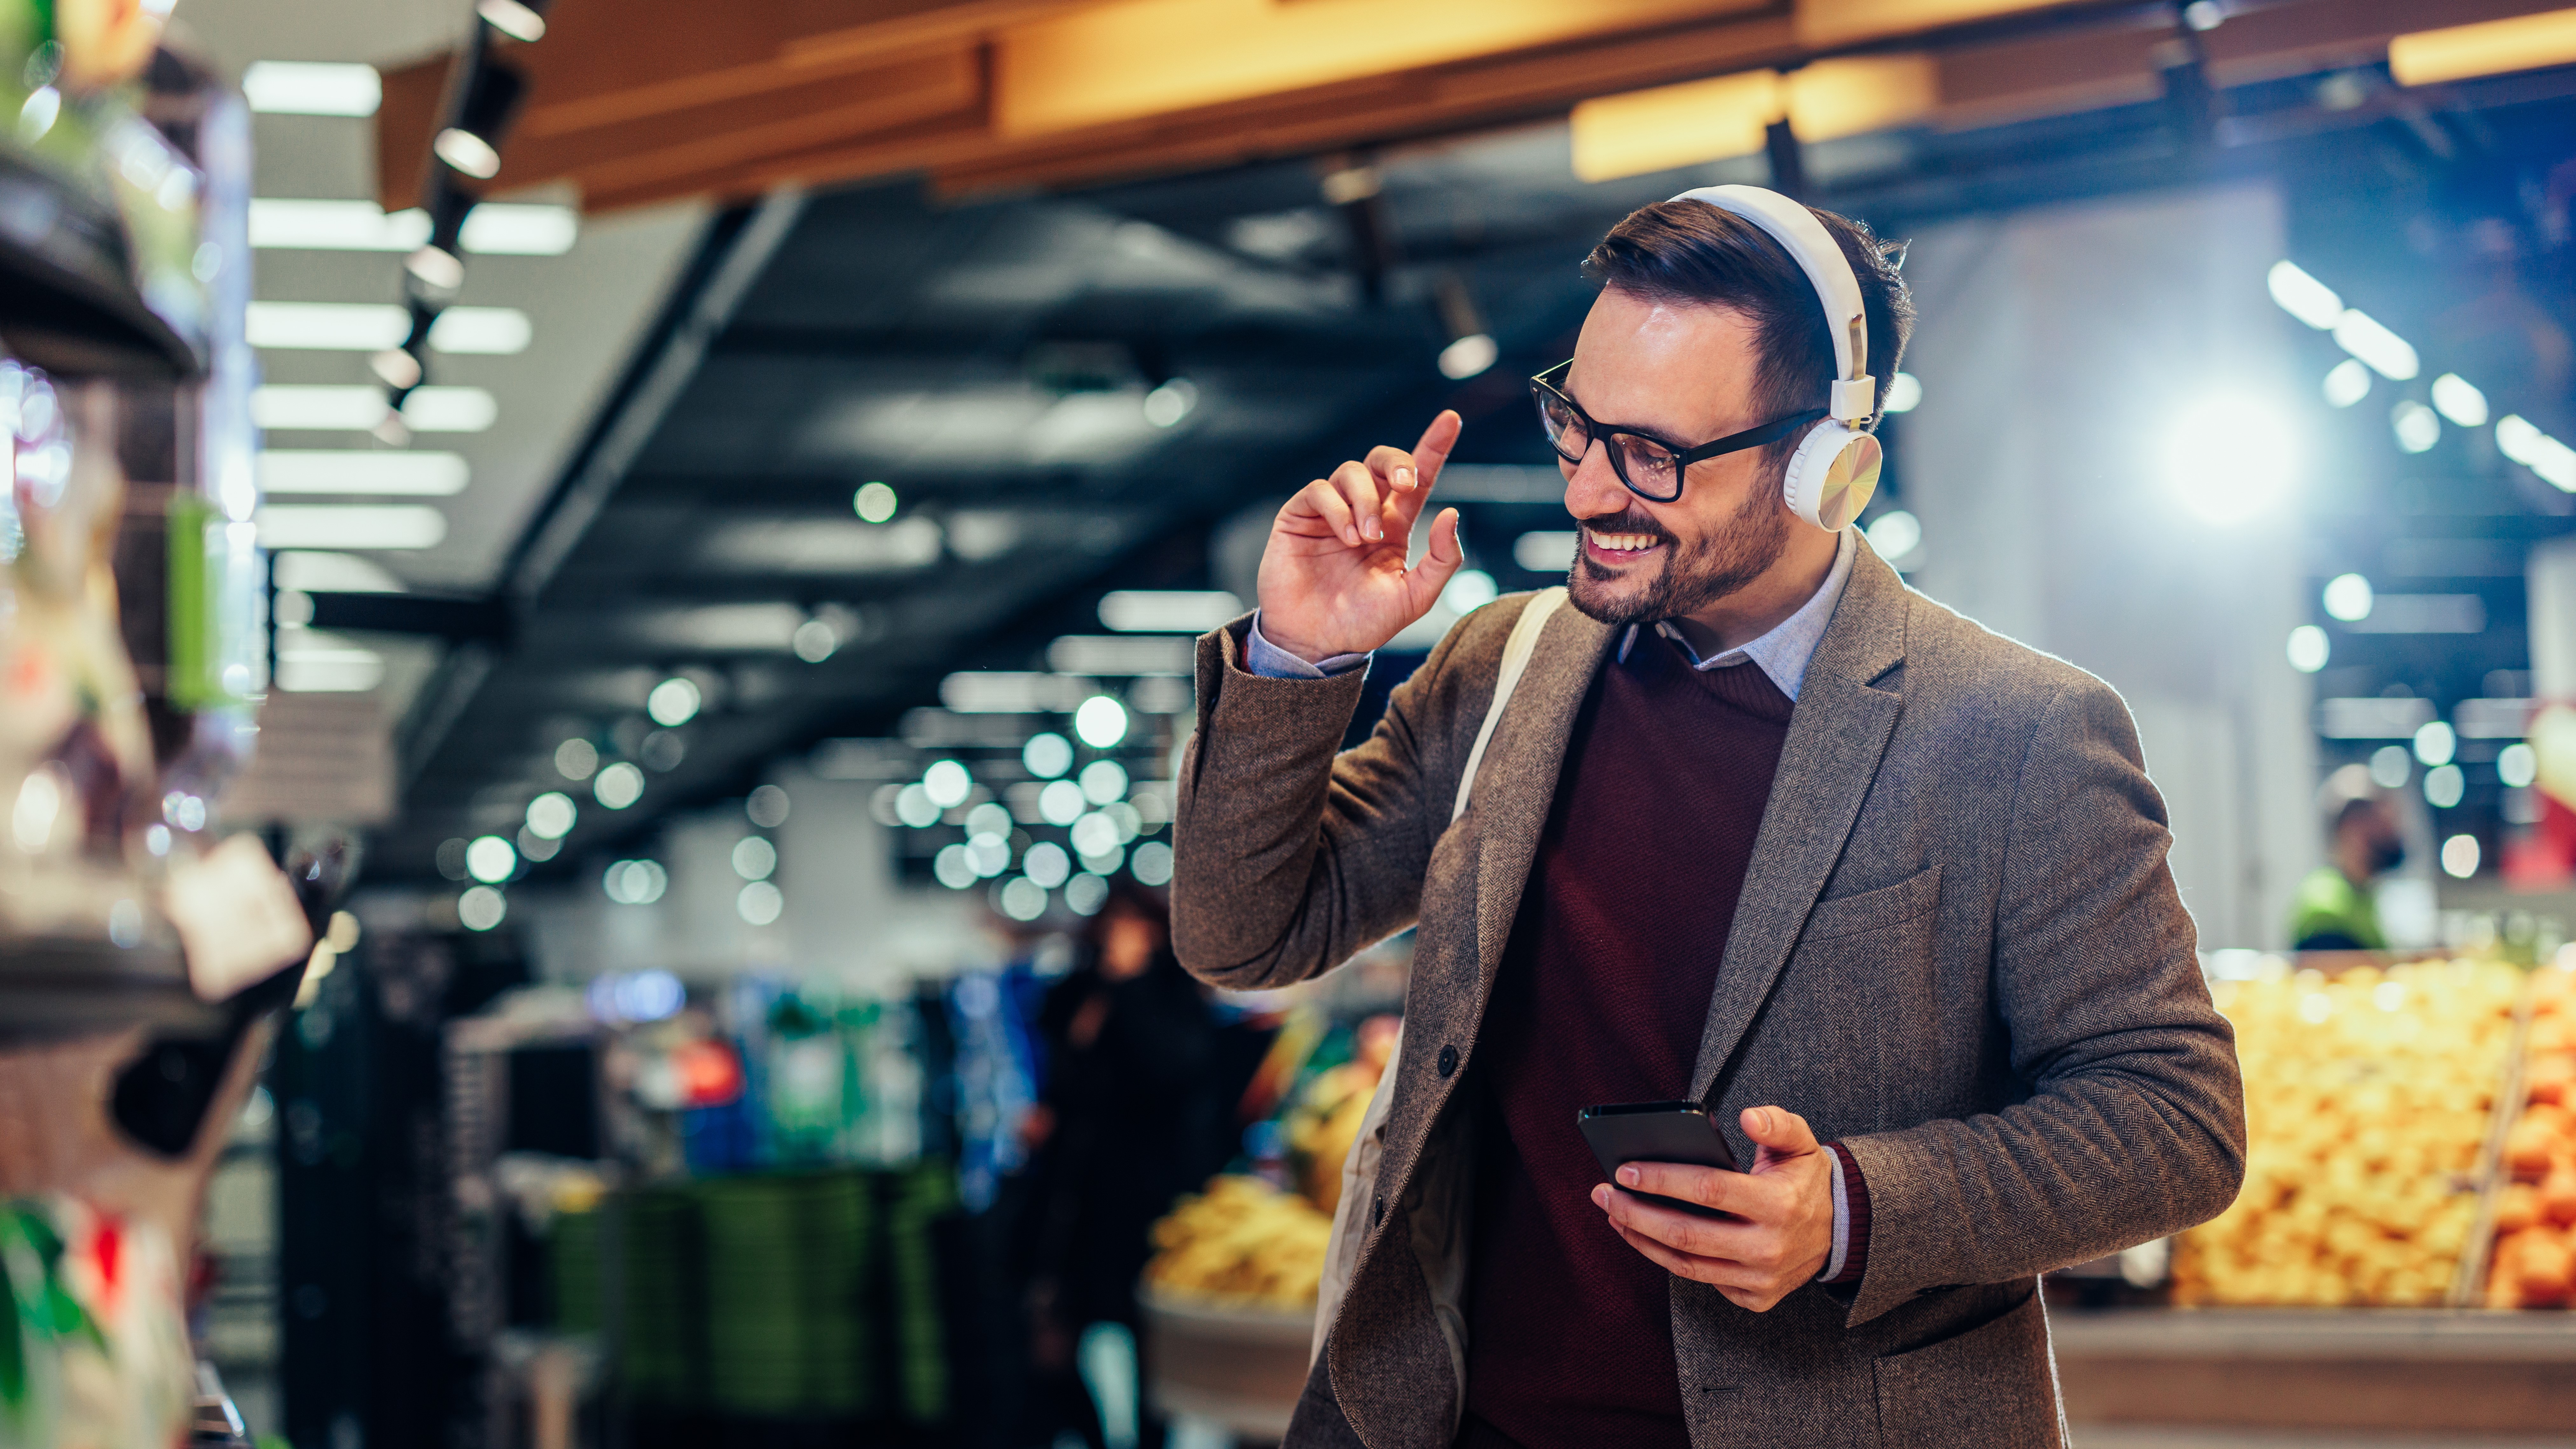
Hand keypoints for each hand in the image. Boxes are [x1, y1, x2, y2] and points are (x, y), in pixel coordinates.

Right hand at [1255, 411, 1465, 661]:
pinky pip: (1320, 490)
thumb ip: (1442, 559)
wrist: (1317, 643)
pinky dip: (1337, 509)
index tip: (1451, 420)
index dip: (1434, 447)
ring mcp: (1331, 512)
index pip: (1419, 478)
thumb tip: (1452, 513)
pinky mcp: (1300, 516)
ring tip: (1365, 538)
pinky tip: (1345, 537)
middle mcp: (1364, 511)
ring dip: (1365, 500)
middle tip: (1408, 484)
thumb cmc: (1364, 622)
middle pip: (1383, 461)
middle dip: (1399, 461)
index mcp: (1395, 526)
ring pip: (1351, 472)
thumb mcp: (1415, 598)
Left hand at [1589, 1106, 1835, 1311]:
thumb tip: (1747, 1116)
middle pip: (1686, 1233)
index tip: (1623, 1170)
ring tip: (1612, 1215)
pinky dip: (1666, 1259)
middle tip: (1602, 1194)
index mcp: (1780, 1204)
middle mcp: (1770, 1247)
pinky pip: (1701, 1280)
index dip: (1661, 1179)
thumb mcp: (1803, 1142)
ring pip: (1685, 1264)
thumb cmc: (1806, 1179)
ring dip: (1640, 1239)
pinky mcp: (1756, 1298)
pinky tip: (1643, 1236)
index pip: (1708, 1189)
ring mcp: (1762, 1278)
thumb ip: (1777, 1123)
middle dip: (1635, 1213)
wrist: (1840, 1230)